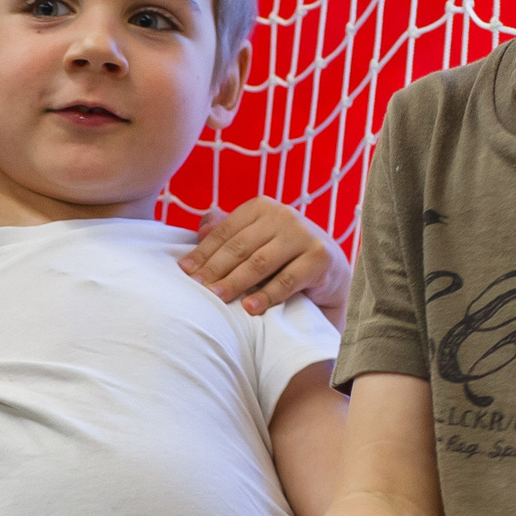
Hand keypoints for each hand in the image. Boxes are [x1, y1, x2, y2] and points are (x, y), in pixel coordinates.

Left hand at [183, 199, 349, 316]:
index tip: (184, 272)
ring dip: (236, 282)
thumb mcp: (255, 242)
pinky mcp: (320, 258)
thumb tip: (200, 228)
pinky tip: (250, 308)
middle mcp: (284, 215)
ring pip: (261, 262)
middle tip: (197, 287)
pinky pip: (287, 280)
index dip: (203, 252)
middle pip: (241, 246)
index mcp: (262, 207)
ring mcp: (304, 235)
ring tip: (217, 297)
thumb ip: (228, 232)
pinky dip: (267, 296)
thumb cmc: (283, 257)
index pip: (226, 231)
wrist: (330, 272)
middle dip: (216, 268)